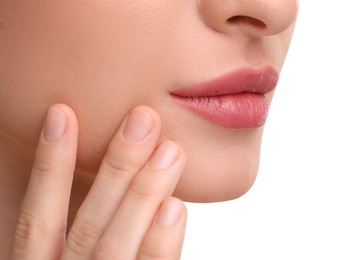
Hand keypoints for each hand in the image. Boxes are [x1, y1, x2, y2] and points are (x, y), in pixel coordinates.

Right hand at [10, 104, 186, 259]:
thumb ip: (86, 230)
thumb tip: (111, 173)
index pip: (39, 217)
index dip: (49, 165)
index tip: (61, 115)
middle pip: (89, 224)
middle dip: (116, 168)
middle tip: (143, 119)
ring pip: (115, 246)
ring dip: (143, 195)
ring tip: (170, 151)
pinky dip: (160, 245)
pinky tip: (174, 207)